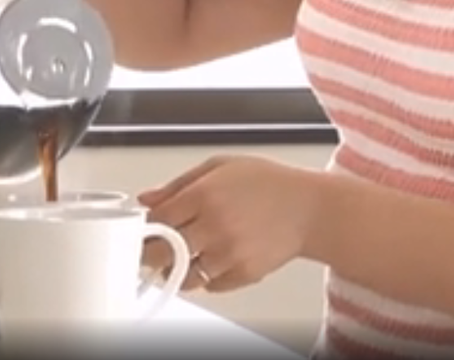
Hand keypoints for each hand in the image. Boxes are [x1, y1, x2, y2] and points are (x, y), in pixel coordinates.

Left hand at [139, 155, 322, 291]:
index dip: (144, 227)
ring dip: (177, 268)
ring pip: (183, 275)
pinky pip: (209, 286)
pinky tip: (210, 259)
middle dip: (149, 254)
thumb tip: (147, 199)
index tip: (143, 229)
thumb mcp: (220, 167)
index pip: (156, 220)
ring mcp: (229, 253)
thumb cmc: (268, 184)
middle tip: (150, 250)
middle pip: (162, 252)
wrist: (309, 208)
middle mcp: (215, 225)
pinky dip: (204, 277)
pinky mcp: (244, 273)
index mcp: (204, 194)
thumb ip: (178, 184)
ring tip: (184, 254)